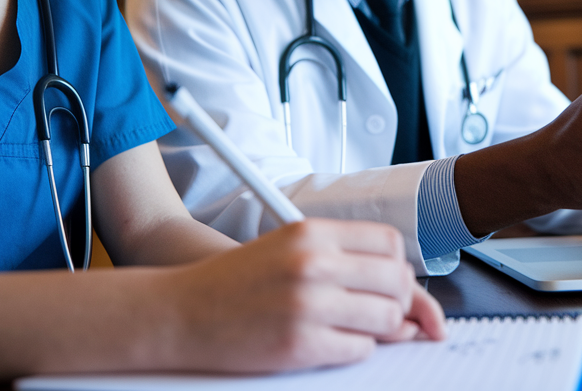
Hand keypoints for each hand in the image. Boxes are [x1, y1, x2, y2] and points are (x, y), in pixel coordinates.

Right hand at [165, 219, 444, 372]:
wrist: (181, 312)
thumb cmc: (234, 281)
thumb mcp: (286, 248)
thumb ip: (339, 258)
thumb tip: (400, 288)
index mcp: (311, 233)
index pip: (389, 242)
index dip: (397, 264)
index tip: (390, 279)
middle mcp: (313, 264)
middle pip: (396, 280)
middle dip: (399, 299)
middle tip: (384, 309)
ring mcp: (308, 305)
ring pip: (387, 318)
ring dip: (382, 328)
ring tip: (355, 326)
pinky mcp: (301, 344)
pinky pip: (360, 348)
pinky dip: (356, 348)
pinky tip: (333, 340)